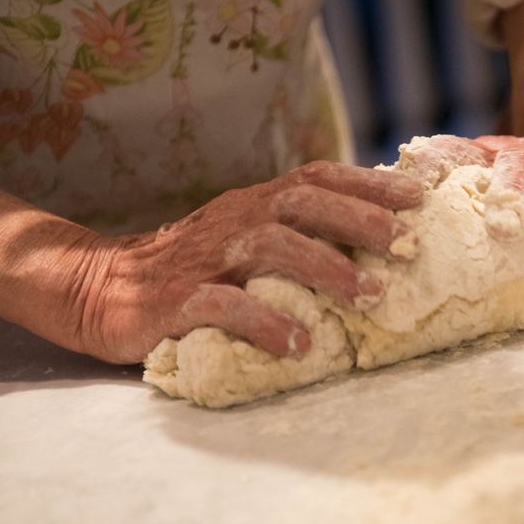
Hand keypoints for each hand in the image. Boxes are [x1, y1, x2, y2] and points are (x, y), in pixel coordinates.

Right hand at [76, 161, 422, 363]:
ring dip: (325, 267)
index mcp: (256, 204)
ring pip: (270, 246)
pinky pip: (222, 306)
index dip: (369, 183)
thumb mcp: (245, 236)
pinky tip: (299, 345)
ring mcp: (207, 259)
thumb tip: (377, 241)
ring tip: (369, 295)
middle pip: (302, 203)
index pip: (318, 178)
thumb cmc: (196, 266)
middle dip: (359, 219)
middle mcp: (236, 221)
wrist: (102, 286)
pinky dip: (264, 323)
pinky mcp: (177, 300)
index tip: (420, 196)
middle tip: (407, 244)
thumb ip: (296, 232)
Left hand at [399, 127, 523, 266]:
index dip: (437, 163)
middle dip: (512, 196)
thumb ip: (438, 186)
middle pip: (520, 168)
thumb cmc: (512, 172)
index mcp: (488, 154)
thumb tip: (370, 220)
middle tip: (503, 229)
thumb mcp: (477, 165)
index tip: (417, 181)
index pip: (458, 151)